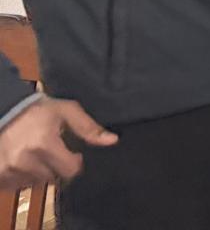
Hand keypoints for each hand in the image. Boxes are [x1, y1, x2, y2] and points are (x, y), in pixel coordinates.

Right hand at [0, 98, 116, 189]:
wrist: (2, 111)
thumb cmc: (36, 110)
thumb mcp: (65, 111)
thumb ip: (88, 127)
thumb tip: (112, 141)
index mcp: (44, 144)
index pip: (71, 170)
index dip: (76, 162)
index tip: (74, 153)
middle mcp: (25, 161)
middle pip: (54, 178)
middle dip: (57, 166)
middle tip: (52, 150)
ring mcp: (8, 171)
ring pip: (36, 183)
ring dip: (40, 172)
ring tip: (37, 153)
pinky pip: (19, 186)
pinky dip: (24, 176)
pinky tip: (24, 160)